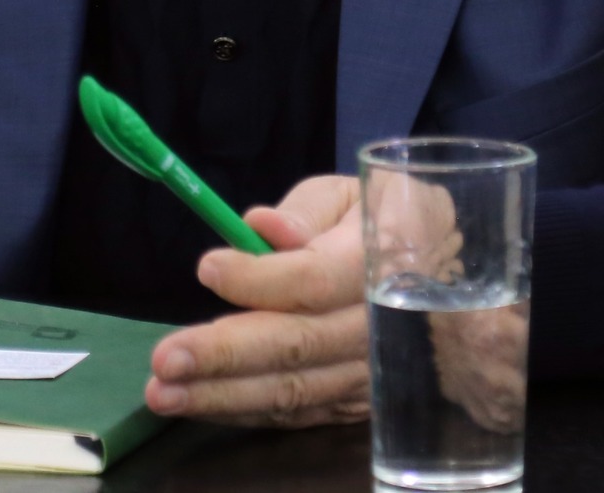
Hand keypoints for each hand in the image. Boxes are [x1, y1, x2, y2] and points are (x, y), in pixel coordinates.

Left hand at [145, 174, 369, 428]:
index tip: (208, 268)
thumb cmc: (381, 220)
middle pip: (299, 345)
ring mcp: (370, 373)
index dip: (261, 279)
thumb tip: (260, 230)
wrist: (440, 278)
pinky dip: (242, 409)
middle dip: (226, 354)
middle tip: (164, 360)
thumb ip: (306, 210)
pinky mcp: (355, 403)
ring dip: (222, 396)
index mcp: (384, 259)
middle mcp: (381, 326)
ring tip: (163, 392)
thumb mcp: (351, 192)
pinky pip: (296, 411)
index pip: (318, 279)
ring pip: (293, 389)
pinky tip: (196, 402)